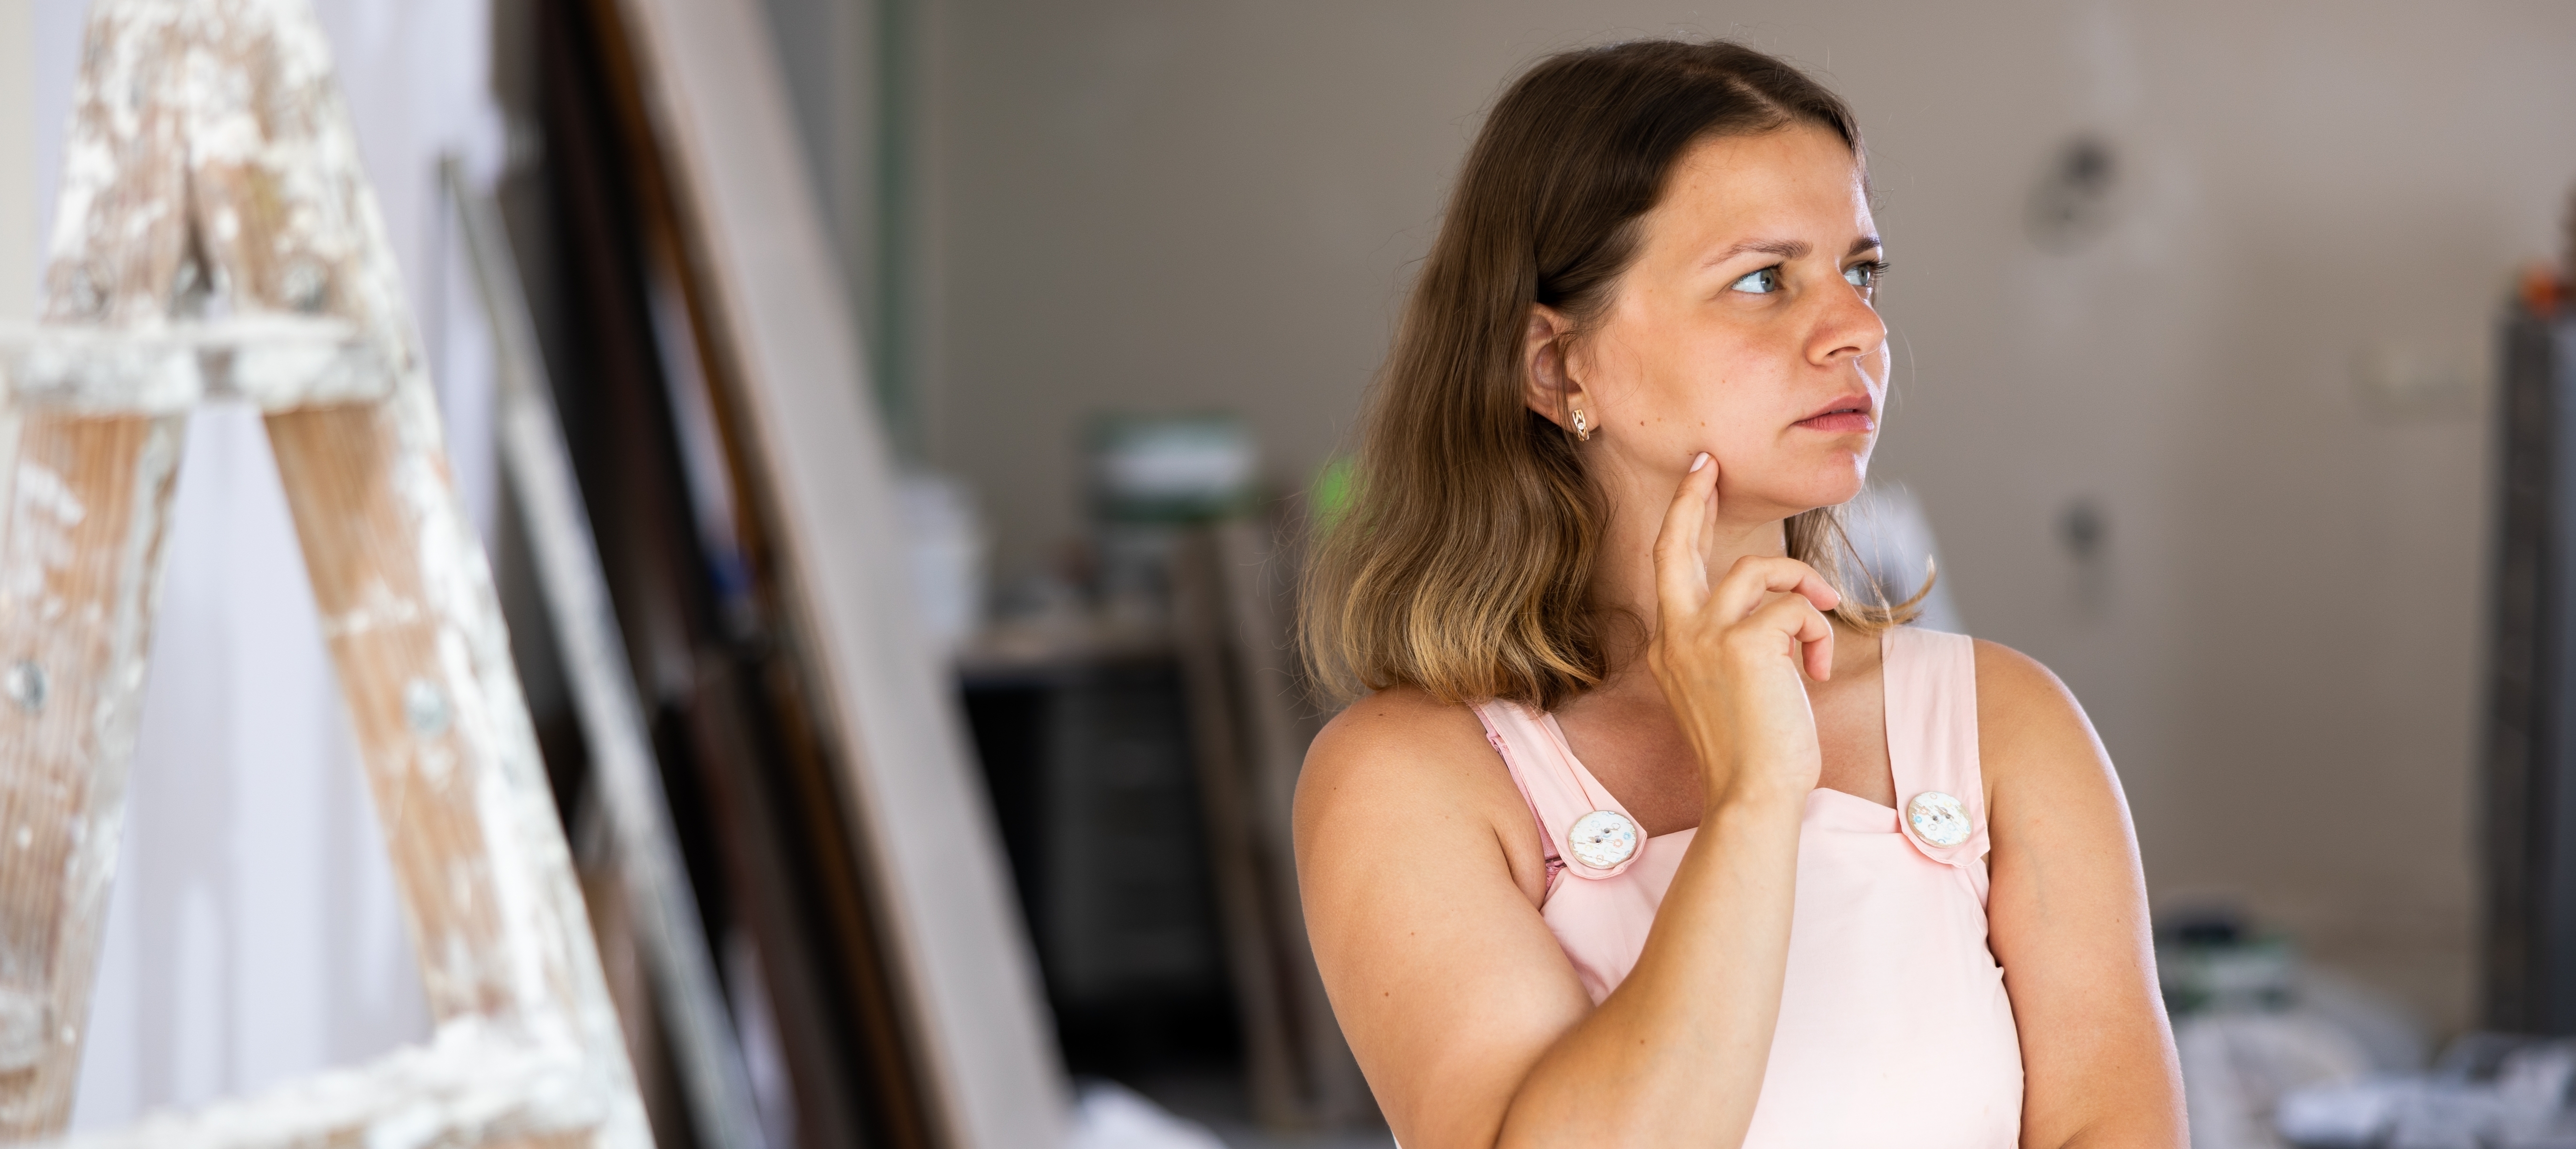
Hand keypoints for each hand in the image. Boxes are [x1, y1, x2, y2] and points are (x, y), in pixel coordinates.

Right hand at [1646, 453, 1840, 809]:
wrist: (1752, 796)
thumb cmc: (1752, 754)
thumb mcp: (1731, 688)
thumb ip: (1735, 644)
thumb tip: (1776, 614)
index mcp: (1672, 647)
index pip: (1671, 569)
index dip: (1683, 520)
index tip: (1698, 480)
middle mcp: (1678, 636)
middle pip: (1677, 545)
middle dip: (1692, 498)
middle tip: (1711, 464)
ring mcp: (1705, 638)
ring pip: (1758, 570)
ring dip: (1804, 586)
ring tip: (1824, 616)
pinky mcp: (1745, 643)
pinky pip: (1797, 607)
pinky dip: (1818, 632)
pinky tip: (1816, 671)